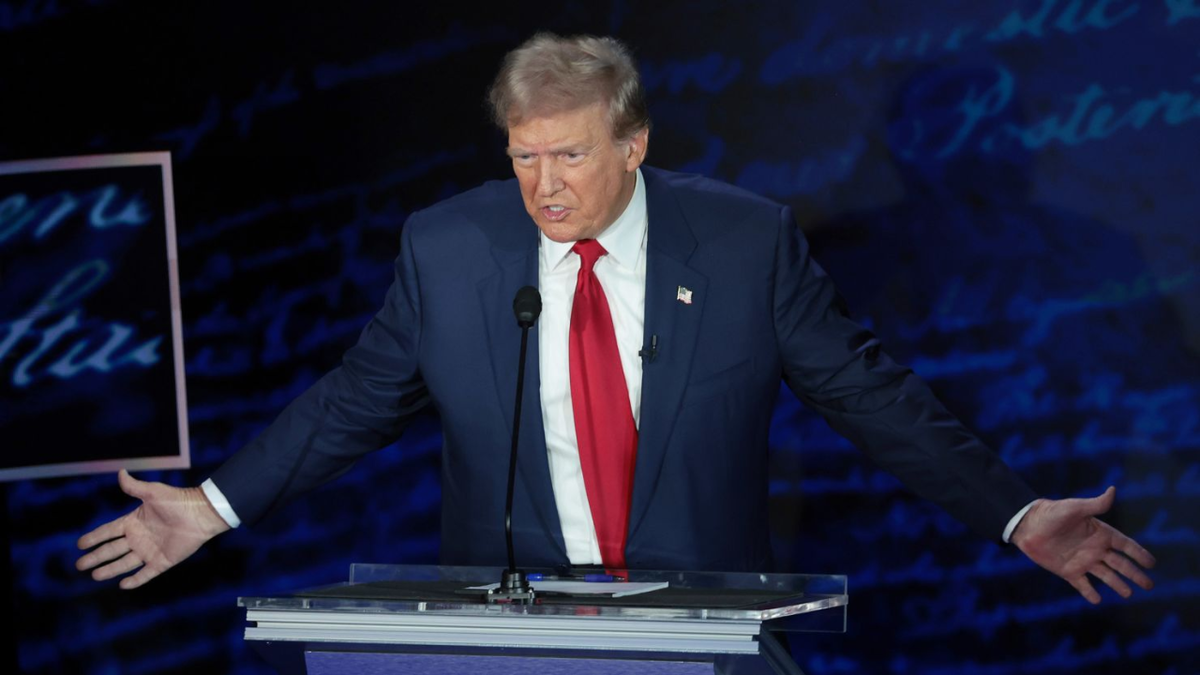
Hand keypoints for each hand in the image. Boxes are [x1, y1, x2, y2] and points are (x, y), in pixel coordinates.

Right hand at [76, 469, 230, 588]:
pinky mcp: (162, 561)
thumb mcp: (153, 492)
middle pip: (112, 549)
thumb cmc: (178, 500)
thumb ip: (134, 487)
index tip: (80, 544)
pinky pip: (146, 574)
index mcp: (134, 521)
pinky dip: (135, 580)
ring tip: (94, 575)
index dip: (94, 537)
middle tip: (79, 565)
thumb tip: (120, 472)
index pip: (109, 531)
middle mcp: (139, 537)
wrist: (201, 513)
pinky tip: (123, 585)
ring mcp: (150, 550)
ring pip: (125, 563)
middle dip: (96, 557)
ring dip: (110, 569)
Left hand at [1011, 486, 1155, 603]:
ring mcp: (1083, 561)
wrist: (1027, 524)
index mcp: (1100, 533)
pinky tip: (1096, 600)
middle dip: (1135, 574)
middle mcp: (1095, 549)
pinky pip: (1082, 585)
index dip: (1139, 554)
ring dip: (1118, 585)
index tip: (1152, 563)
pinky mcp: (1068, 571)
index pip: (1125, 545)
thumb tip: (1113, 490)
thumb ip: (1095, 504)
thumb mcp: (1074, 508)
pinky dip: (1089, 593)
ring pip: (1106, 576)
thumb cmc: (1051, 513)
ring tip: (1128, 594)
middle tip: (1149, 586)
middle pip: (1120, 564)